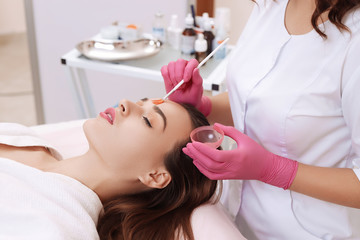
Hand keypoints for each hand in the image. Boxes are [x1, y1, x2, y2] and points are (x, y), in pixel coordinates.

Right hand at [161, 59, 210, 115]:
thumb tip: (195, 69)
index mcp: (193, 69)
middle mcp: (184, 66)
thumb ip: (198, 79)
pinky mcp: (167, 73)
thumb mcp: (197, 90)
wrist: (184, 102)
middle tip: (181, 85)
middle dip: (179, 75)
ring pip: (171, 65)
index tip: (186, 80)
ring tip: (177, 86)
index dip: (188, 70)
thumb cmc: (192, 96)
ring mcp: (175, 69)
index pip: (192, 62)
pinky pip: (164, 70)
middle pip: (180, 62)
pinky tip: (171, 84)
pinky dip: (167, 78)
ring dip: (173, 77)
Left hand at [183, 123, 298, 188]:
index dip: (202, 150)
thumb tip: (215, 124)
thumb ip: (229, 131)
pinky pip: (212, 176)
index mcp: (235, 157)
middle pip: (208, 163)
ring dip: (197, 161)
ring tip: (189, 153)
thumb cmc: (256, 152)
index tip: (193, 143)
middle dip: (196, 154)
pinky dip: (202, 170)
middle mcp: (230, 167)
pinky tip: (197, 162)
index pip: (215, 155)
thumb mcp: (244, 138)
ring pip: (208, 170)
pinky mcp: (228, 177)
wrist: (265, 168)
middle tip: (187, 146)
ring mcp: (228, 174)